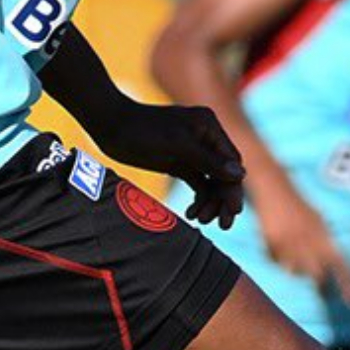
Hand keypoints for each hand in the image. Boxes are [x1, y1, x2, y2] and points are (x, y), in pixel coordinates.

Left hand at [90, 102, 245, 226]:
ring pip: (212, 182)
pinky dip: (198, 200)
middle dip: (223, 199)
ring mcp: (193, 151)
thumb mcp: (176, 145)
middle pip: (224, 174)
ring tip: (201, 220)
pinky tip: (192, 214)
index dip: (233, 188)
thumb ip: (208, 161)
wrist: (109, 125)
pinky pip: (198, 184)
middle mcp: (205, 138)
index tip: (233, 211)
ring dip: (210, 202)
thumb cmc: (141, 129)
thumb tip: (240, 175)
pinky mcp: (180, 162)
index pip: (231, 162)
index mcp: (209, 127)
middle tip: (223, 225)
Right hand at [255, 183, 349, 304]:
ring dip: (297, 269)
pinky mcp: (272, 242)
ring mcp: (289, 242)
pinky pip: (278, 262)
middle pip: (317, 275)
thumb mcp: (319, 221)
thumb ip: (325, 243)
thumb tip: (335, 267)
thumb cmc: (299, 207)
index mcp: (324, 234)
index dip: (348, 284)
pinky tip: (277, 245)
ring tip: (294, 254)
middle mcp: (309, 239)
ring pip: (295, 271)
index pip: (341, 264)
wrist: (274, 188)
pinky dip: (279, 258)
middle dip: (321, 287)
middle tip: (324, 294)